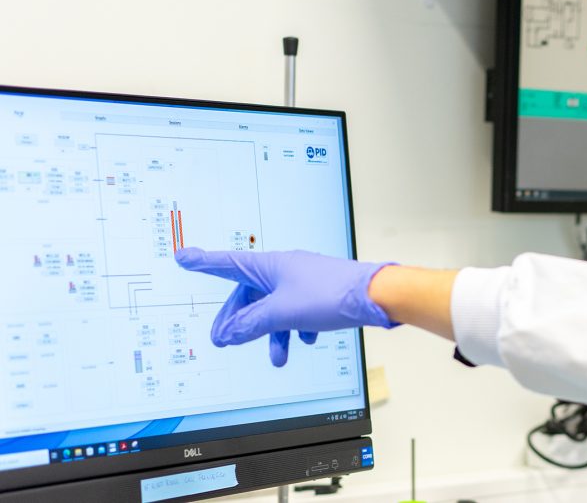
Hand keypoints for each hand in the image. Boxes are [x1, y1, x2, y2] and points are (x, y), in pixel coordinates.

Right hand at [175, 247, 396, 366]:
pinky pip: (299, 312)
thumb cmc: (330, 295)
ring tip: (278, 359)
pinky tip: (307, 340)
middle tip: (223, 341)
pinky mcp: (321, 294)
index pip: (227, 264)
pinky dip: (297, 328)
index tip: (183, 256)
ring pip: (276, 308)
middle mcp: (285, 269)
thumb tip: (228, 333)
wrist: (374, 296)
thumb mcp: (281, 314)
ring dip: (273, 334)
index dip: (204, 263)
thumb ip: (251, 325)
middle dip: (239, 320)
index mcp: (270, 265)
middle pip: (250, 295)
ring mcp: (304, 281)